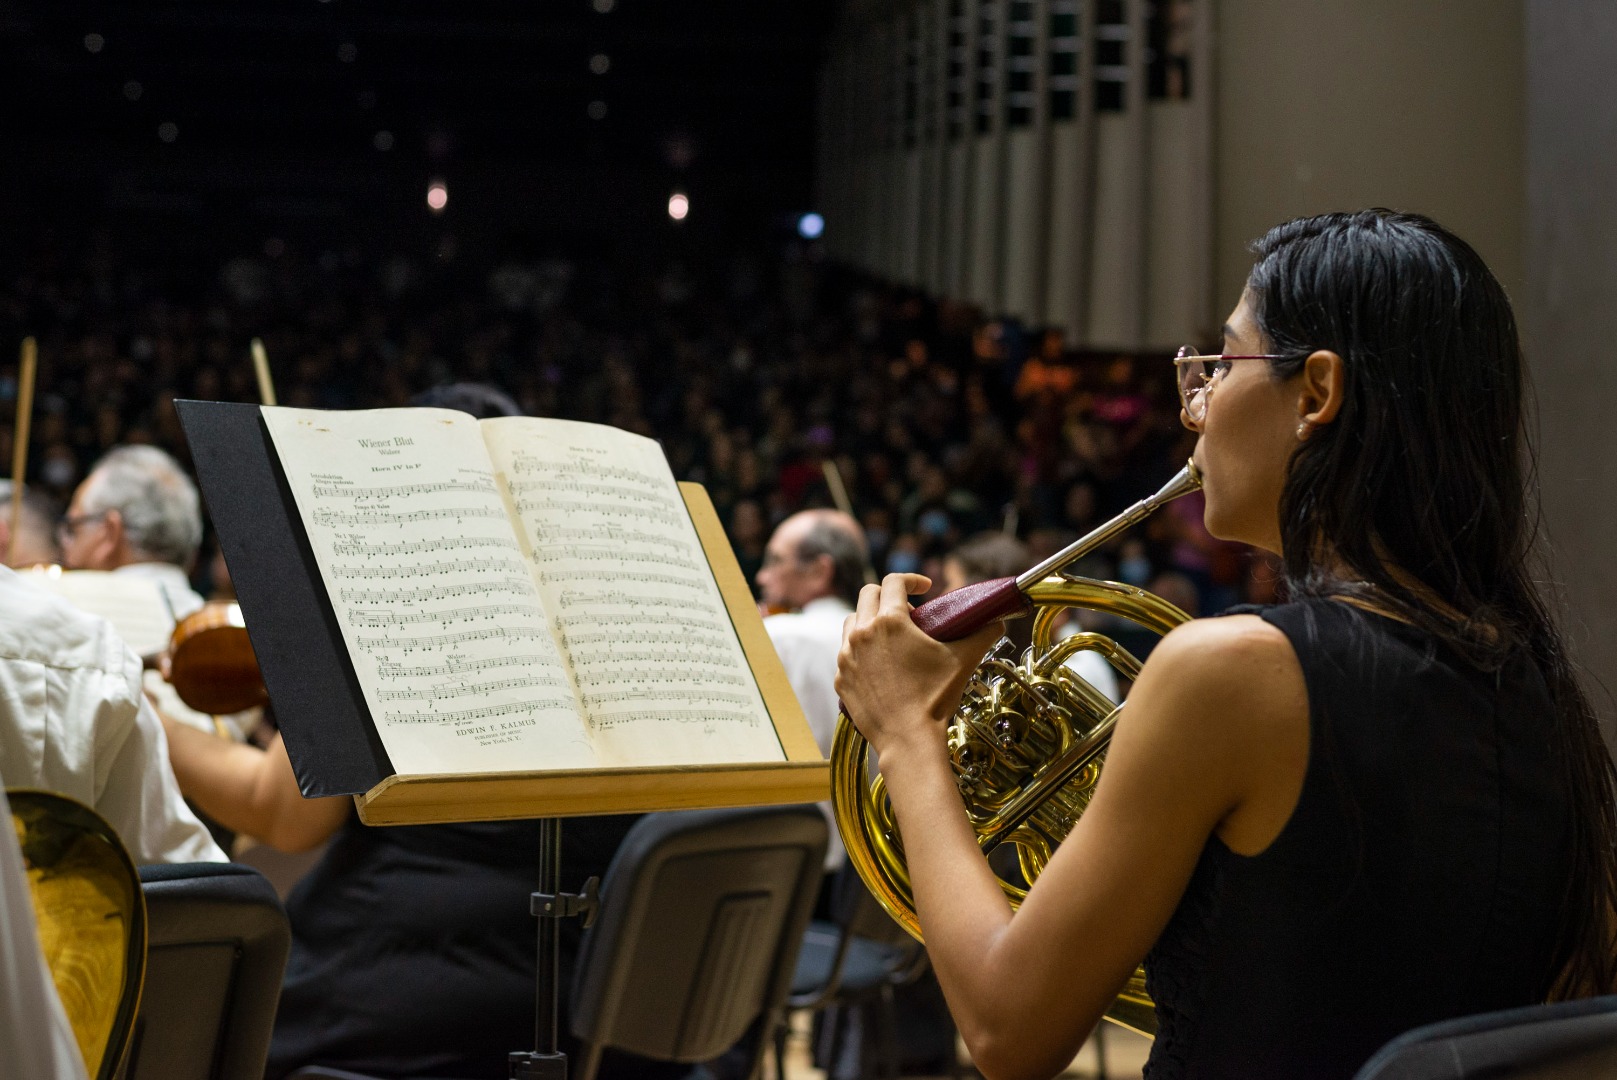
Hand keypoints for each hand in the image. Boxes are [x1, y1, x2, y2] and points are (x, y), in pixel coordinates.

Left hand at [836, 573, 1003, 762]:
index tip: (924, 587)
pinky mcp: (840, 678)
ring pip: (852, 622)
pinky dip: (860, 650)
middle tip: (910, 612)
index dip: (911, 579)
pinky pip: (846, 653)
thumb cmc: (935, 698)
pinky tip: (878, 664)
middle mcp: (861, 633)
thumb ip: (983, 634)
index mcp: (889, 621)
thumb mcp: (963, 660)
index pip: (893, 581)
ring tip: (891, 635)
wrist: (908, 740)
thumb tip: (998, 621)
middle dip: (888, 595)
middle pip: (868, 595)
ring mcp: (846, 656)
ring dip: (869, 620)